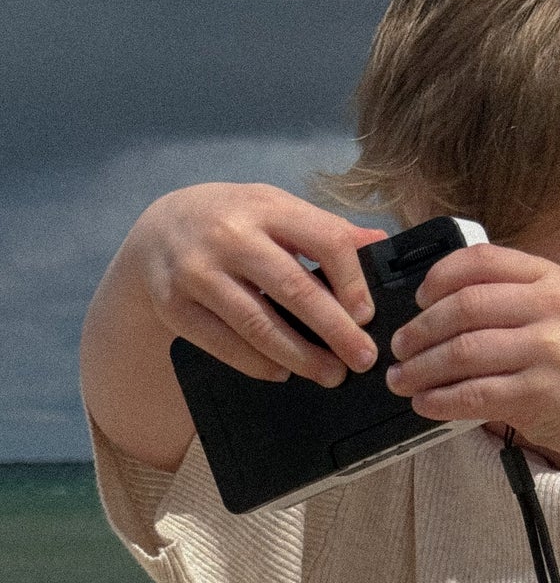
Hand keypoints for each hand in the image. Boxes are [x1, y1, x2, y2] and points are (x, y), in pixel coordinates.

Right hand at [122, 183, 387, 387]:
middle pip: (293, 288)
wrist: (156, 233)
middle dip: (335, 330)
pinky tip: (283, 372)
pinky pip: (226, 345)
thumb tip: (380, 242)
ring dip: (301, 357)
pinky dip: (260, 364)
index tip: (368, 316)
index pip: (324, 240)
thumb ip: (324, 229)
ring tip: (331, 374)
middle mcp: (229, 235)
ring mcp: (197, 271)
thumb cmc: (232, 223)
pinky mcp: (175, 306)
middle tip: (363, 359)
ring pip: (258, 325)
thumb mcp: (275, 210)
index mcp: (265, 207)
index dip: (353, 282)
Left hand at [385, 243, 559, 464]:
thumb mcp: (557, 310)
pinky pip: (473, 394)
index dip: (438, 278)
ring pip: (462, 352)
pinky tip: (424, 403)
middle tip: (398, 347)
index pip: (479, 261)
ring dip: (421, 368)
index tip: (417, 300)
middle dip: (419, 330)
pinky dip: (440, 400)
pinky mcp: (538, 394)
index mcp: (549, 278)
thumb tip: (432, 304)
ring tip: (401, 379)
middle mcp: (551, 308)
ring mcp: (547, 351)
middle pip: (463, 308)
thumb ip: (507, 296)